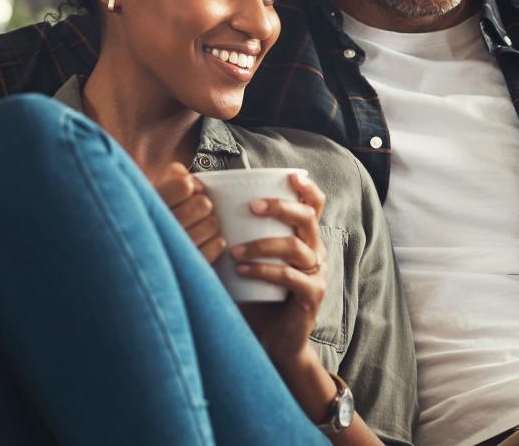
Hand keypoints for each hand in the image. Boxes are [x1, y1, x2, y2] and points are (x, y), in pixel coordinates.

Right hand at [150, 163, 226, 262]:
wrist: (140, 248)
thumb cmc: (156, 211)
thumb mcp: (158, 185)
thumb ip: (175, 174)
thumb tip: (197, 185)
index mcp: (150, 203)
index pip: (184, 186)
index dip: (187, 186)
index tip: (183, 190)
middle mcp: (160, 227)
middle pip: (203, 205)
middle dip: (201, 205)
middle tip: (192, 210)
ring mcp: (175, 249)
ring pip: (211, 225)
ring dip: (208, 224)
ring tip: (196, 226)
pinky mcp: (188, 267)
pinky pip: (216, 247)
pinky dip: (215, 242)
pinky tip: (204, 240)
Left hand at [234, 172, 328, 370]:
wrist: (272, 342)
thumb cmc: (256, 297)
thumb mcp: (248, 262)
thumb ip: (236, 237)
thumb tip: (202, 206)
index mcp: (305, 239)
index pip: (315, 206)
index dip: (307, 188)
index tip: (290, 176)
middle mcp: (315, 252)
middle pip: (308, 218)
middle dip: (280, 206)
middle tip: (251, 206)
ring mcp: (316, 274)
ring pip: (296, 247)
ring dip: (262, 244)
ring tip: (234, 250)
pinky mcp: (312, 296)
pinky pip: (290, 277)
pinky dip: (264, 271)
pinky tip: (242, 270)